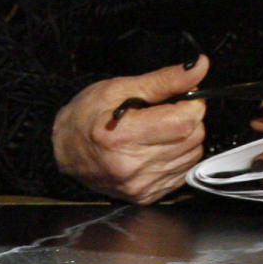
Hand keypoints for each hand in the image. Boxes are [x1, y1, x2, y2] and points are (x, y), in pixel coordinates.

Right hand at [52, 55, 209, 203]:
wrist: (64, 150)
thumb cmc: (88, 114)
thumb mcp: (121, 87)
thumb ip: (165, 79)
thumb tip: (199, 66)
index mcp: (124, 137)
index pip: (184, 122)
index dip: (192, 103)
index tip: (182, 95)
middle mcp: (133, 168)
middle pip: (192, 138)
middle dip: (189, 118)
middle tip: (167, 109)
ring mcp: (140, 187)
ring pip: (192, 156)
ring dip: (185, 138)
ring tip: (160, 127)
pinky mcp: (146, 197)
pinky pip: (183, 173)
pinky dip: (179, 156)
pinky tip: (159, 146)